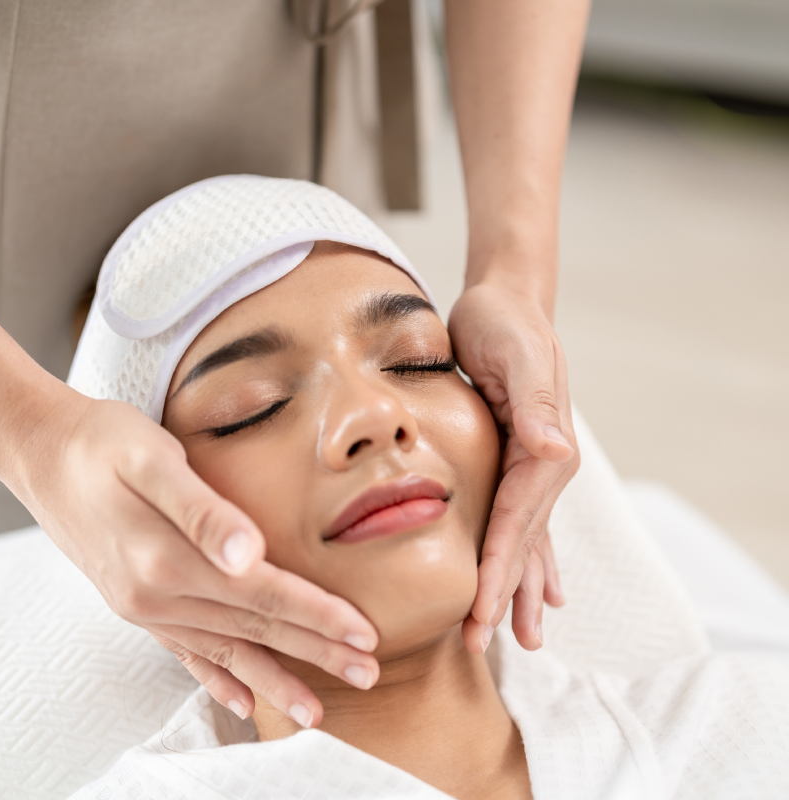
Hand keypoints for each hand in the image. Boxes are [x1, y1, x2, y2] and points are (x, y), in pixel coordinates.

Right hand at [20, 392, 378, 727]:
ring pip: (226, 649)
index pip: (265, 595)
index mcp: (168, 560)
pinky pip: (185, 652)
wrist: (44, 452)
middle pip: (254, 629)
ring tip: (313, 709)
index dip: (319, 615)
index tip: (364, 634)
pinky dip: (216, 676)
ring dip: (274, 677)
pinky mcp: (137, 603)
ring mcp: (145, 606)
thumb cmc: (103, 444)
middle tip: (366, 674)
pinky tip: (238, 698)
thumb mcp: (152, 459)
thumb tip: (249, 555)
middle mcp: (157, 596)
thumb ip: (203, 510)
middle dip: (315, 652)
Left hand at [448, 282, 578, 652]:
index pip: (518, 523)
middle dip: (503, 594)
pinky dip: (529, 556)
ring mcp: (537, 466)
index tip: (481, 616)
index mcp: (545, 450)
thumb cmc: (504, 324)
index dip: (500, 571)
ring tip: (521, 635)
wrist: (507, 304)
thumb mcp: (517, 352)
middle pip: (523, 543)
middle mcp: (547, 465)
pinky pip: (525, 519)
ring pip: (529, 540)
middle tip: (481, 643)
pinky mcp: (519, 459)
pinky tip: (541, 584)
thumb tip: (553, 448)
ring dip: (522, 587)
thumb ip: (536, 400)